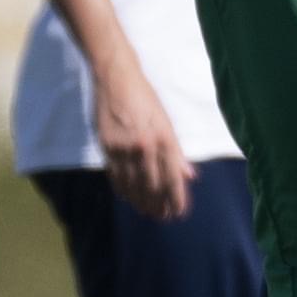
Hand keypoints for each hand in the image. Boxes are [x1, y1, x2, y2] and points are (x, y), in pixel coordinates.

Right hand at [94, 59, 193, 220]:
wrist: (116, 79)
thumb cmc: (146, 99)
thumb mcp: (166, 122)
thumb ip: (176, 152)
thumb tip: (189, 176)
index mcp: (163, 139)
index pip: (172, 178)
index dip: (177, 198)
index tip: (179, 212)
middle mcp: (145, 146)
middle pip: (153, 186)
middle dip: (159, 204)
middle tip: (162, 217)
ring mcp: (124, 148)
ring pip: (134, 185)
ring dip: (141, 202)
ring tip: (148, 212)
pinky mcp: (107, 147)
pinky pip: (116, 176)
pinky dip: (124, 190)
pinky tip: (129, 198)